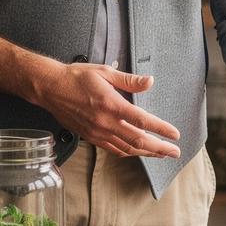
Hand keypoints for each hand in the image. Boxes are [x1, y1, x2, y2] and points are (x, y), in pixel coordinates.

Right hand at [34, 60, 180, 159]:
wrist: (50, 88)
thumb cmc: (76, 77)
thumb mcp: (105, 72)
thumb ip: (129, 80)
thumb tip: (150, 82)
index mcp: (111, 105)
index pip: (142, 121)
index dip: (161, 129)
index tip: (175, 134)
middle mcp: (105, 123)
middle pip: (138, 141)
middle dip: (159, 148)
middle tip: (175, 152)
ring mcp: (97, 133)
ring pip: (127, 148)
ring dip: (146, 153)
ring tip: (161, 154)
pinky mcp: (91, 137)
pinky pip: (113, 149)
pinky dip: (129, 152)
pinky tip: (137, 151)